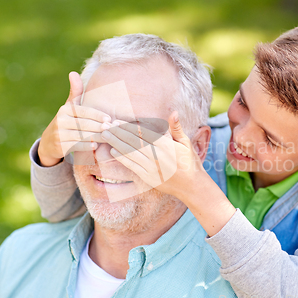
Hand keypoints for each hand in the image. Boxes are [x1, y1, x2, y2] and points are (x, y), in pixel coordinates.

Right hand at [38, 72, 111, 166]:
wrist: (49, 142)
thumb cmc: (66, 121)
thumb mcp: (69, 106)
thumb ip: (75, 92)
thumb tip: (73, 72)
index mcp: (65, 110)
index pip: (84, 111)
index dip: (97, 115)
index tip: (109, 118)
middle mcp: (60, 121)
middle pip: (84, 124)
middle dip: (99, 126)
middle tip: (112, 129)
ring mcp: (59, 134)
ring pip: (81, 135)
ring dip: (96, 137)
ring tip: (108, 137)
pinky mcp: (60, 146)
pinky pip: (76, 146)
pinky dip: (86, 146)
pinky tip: (96, 146)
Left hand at [102, 112, 235, 235]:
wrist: (192, 186)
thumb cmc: (189, 162)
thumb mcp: (186, 143)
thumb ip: (176, 128)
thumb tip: (174, 112)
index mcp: (166, 145)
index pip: (143, 132)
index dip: (128, 126)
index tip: (117, 121)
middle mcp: (157, 156)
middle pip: (133, 141)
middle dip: (118, 132)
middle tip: (105, 126)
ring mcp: (152, 168)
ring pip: (130, 152)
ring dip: (116, 143)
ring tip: (106, 136)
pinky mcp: (148, 178)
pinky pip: (132, 166)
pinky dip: (121, 158)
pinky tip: (113, 151)